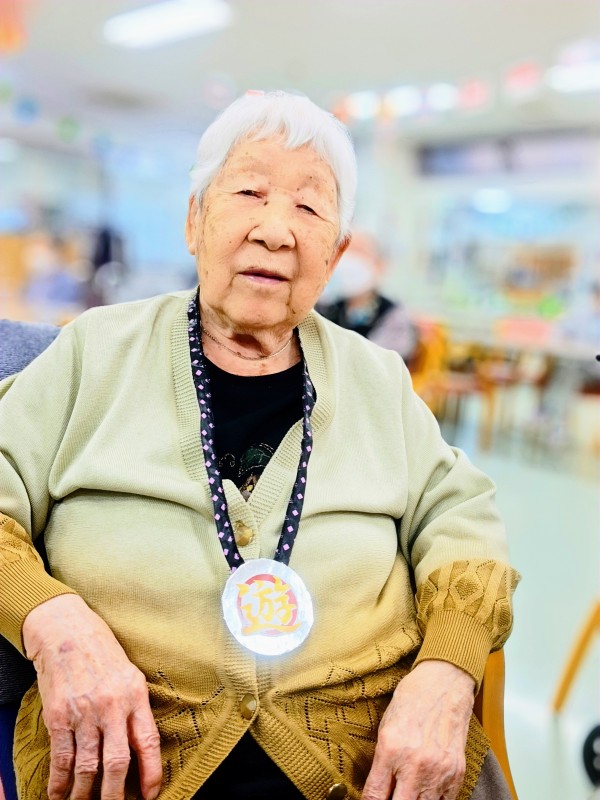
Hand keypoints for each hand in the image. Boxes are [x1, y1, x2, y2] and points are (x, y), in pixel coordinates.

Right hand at [23, 595, 161, 799]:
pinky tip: (60, 794)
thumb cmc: (101, 650)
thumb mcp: (129, 674)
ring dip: (85, 794)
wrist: (66, 629)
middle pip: (117, 762)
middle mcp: (112, 705)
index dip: (151, 773)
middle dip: (116, 794)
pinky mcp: (59, 715)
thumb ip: (135, 707)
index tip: (150, 795)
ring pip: (87, 766)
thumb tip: (140, 744)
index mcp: (135, 695)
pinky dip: (60, 782)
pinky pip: (62, 757)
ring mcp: (84, 712)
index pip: (148, 742)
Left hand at [362, 660, 474, 799]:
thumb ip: (380, 764)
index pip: (375, 796)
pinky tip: (425, 791)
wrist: (444, 684)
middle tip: (391, 795)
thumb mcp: (385, 728)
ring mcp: (438, 771)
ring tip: (409, 791)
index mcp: (391, 749)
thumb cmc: (411, 701)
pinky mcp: (457, 773)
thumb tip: (377, 792)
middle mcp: (415, 764)